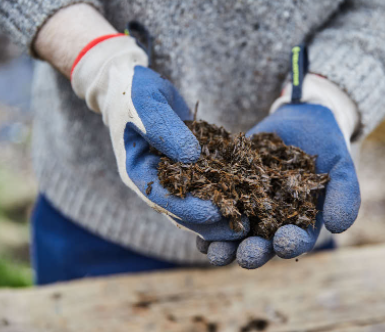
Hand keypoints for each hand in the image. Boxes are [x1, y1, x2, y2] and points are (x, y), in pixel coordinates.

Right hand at [71, 35, 248, 241]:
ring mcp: (171, 176)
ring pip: (196, 202)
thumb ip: (164, 128)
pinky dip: (223, 190)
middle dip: (212, 221)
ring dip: (221, 213)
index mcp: (137, 172)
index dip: (191, 209)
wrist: (133, 87)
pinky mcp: (187, 166)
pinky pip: (205, 183)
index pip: (164, 199)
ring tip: (250, 220)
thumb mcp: (144, 104)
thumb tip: (192, 157)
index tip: (218, 213)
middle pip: (183, 210)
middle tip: (242, 227)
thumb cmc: (133, 92)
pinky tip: (246, 197)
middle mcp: (154, 180)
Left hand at [198, 102, 360, 267]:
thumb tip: (338, 228)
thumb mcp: (342, 168)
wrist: (302, 120)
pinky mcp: (229, 187)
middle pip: (260, 244)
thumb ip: (345, 196)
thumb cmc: (327, 147)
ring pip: (233, 233)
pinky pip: (215, 204)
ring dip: (223, 244)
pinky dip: (204, 213)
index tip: (284, 242)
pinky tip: (194, 218)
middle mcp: (271, 222)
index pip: (295, 241)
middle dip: (252, 252)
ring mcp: (248, 206)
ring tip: (214, 249)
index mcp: (300, 224)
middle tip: (245, 256)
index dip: (290, 244)